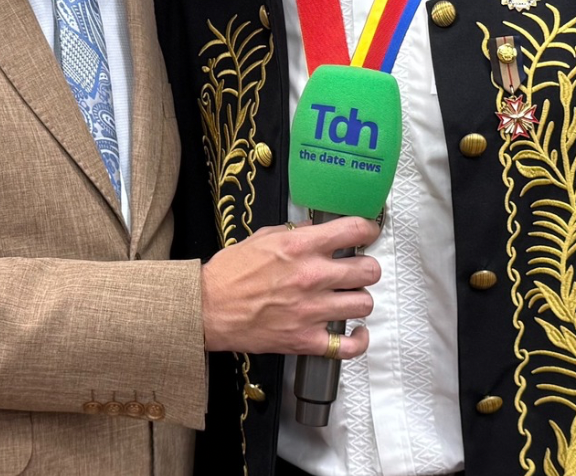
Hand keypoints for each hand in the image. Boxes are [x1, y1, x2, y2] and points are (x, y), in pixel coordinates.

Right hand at [200, 215, 380, 357]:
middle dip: (366, 267)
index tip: (368, 234)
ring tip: (349, 298)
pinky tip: (354, 332)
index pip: (355, 230)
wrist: (207, 308)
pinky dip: (357, 340)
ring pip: (364, 304)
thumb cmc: (229, 275)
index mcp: (300, 247)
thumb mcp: (262, 237)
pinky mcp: (305, 340)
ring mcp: (311, 311)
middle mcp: (311, 276)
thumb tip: (317, 229)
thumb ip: (295, 232)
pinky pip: (348, 346)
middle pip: (369, 270)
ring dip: (359, 299)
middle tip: (357, 269)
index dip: (368, 230)